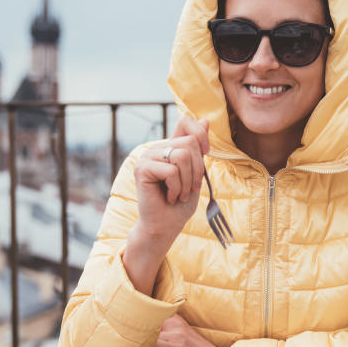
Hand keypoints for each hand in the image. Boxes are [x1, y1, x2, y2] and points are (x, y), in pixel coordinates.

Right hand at [132, 116, 209, 244]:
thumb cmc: (181, 203)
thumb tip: (206, 120)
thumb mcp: (196, 172)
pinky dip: (177, 188)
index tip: (205, 153)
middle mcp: (156, 148)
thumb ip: (198, 148)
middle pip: (190, 142)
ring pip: (182, 156)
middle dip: (197, 169)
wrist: (165, 226)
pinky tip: (169, 197)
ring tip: (179, 194)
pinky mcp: (141, 169)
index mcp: (169, 147)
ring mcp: (147, 157)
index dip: (200, 134)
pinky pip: (171, 171)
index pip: (186, 121)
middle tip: (189, 188)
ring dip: (187, 181)